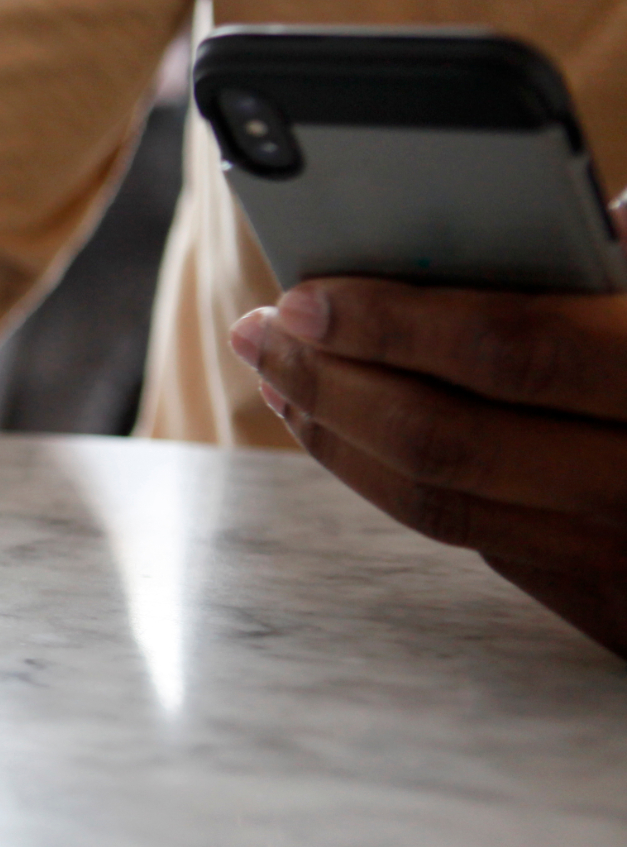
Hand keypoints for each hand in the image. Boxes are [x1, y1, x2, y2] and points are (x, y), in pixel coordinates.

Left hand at [230, 276, 626, 658]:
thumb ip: (595, 265)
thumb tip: (460, 236)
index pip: (509, 352)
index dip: (392, 324)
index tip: (302, 299)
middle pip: (443, 440)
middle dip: (329, 382)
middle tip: (256, 333)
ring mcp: (624, 558)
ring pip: (440, 505)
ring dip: (336, 435)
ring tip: (276, 374)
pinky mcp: (608, 610)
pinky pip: (472, 541)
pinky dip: (386, 481)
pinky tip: (339, 431)